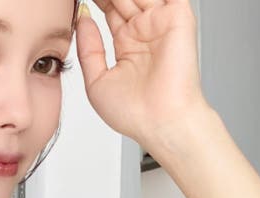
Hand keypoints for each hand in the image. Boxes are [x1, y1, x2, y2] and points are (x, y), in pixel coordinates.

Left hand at [74, 0, 209, 147]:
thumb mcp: (97, 81)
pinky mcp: (178, 17)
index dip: (95, 1)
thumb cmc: (134, 113)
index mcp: (127, 45)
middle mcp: (144, 31)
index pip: (109, 10)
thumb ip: (88, 49)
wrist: (160, 122)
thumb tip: (82, 18)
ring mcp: (160, 22)